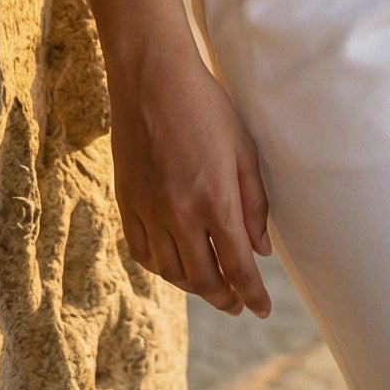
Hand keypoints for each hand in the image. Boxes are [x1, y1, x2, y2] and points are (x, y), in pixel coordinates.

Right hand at [108, 44, 272, 315]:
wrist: (152, 79)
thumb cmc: (206, 107)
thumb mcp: (244, 149)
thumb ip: (254, 203)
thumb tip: (260, 249)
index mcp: (215, 201)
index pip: (237, 267)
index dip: (252, 295)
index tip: (262, 310)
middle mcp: (180, 215)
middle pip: (203, 280)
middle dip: (225, 298)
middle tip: (238, 304)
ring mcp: (149, 212)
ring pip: (171, 272)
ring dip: (194, 287)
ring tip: (211, 287)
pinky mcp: (127, 203)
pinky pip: (143, 253)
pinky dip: (162, 268)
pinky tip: (174, 265)